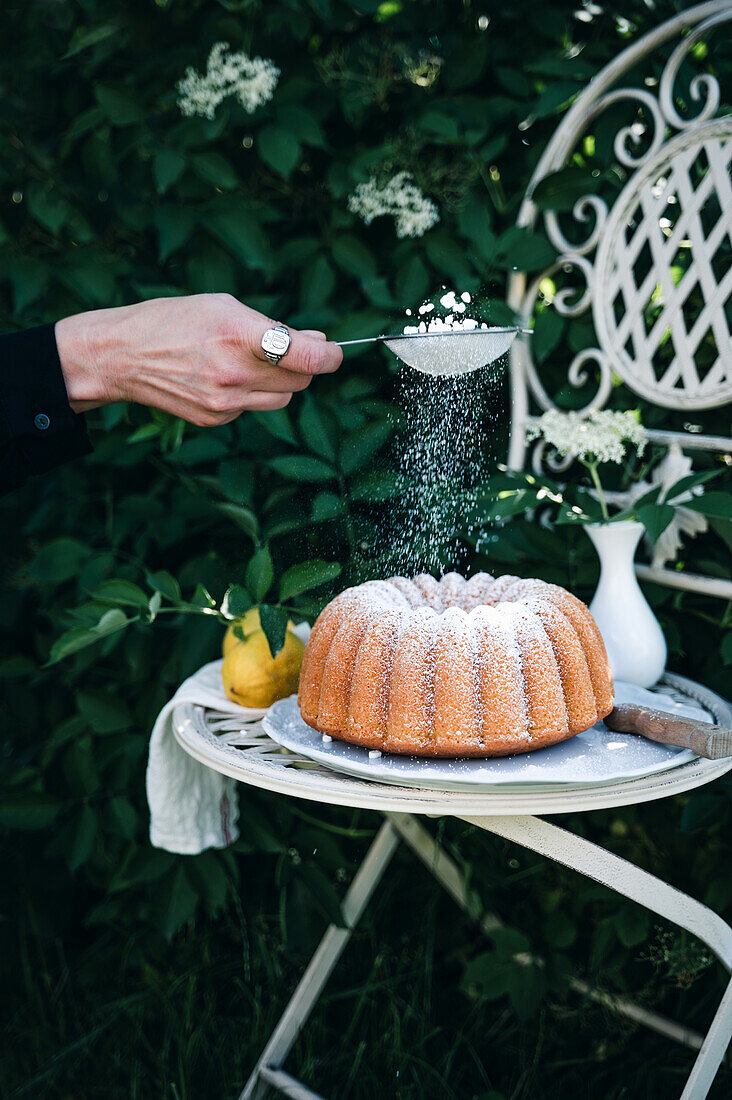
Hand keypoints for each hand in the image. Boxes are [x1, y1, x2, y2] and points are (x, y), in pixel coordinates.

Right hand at [55, 294, 342, 425]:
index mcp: (238, 335)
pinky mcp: (216, 419)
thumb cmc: (174, 320)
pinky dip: (251, 393)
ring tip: (249, 361)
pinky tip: (223, 376)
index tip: (334, 353)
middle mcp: (234, 373)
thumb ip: (273, 326)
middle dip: (303, 365)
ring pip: (282, 398)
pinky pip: (253, 408)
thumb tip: (317, 344)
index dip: (329, 357)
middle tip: (291, 349)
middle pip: (299, 381)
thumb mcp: (224, 306)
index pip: (304, 357)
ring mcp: (225, 402)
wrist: (123, 355)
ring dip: (279, 381)